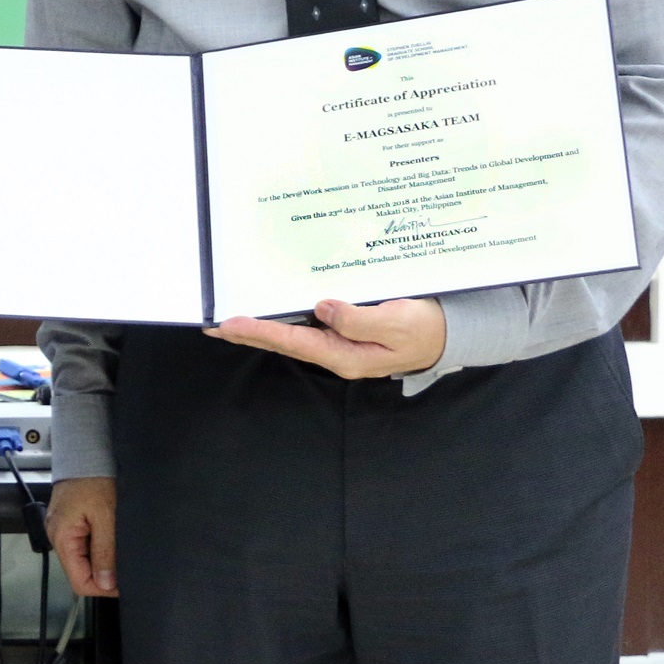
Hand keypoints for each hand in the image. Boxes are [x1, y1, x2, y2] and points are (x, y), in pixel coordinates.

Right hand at [47, 477, 116, 596]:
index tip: (124, 582)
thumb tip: (106, 583)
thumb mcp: (106, 517)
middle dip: (106, 572)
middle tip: (127, 561)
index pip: (79, 581)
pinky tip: (111, 535)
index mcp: (62, 538)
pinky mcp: (70, 523)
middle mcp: (58, 537)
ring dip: (104, 558)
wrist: (86, 452)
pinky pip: (85, 545)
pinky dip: (100, 546)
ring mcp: (63, 530)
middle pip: (82, 572)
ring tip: (120, 544)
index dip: (103, 588)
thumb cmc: (94, 478)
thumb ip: (105, 552)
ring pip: (85, 559)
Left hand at [205, 296, 446, 378]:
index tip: (228, 322)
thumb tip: (323, 308)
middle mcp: (337, 352)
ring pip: (292, 334)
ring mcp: (339, 343)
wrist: (450, 333)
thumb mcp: (398, 322)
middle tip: (212, 324)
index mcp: (346, 355)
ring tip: (229, 318)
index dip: (259, 330)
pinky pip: (307, 324)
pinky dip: (284, 316)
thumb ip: (359, 319)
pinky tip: (269, 308)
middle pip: (284, 342)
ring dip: (262, 325)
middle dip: (248, 332)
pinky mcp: (345, 331)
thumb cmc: (426, 328)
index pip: (293, 342)